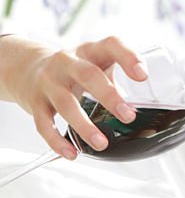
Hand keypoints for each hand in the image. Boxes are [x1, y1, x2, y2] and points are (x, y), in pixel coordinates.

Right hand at [10, 36, 147, 159]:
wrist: (25, 67)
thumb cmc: (73, 69)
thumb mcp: (95, 64)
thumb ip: (118, 80)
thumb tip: (145, 111)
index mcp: (90, 51)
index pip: (111, 44)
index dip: (128, 57)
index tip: (143, 76)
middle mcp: (67, 62)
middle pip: (88, 75)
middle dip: (109, 96)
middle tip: (128, 116)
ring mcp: (48, 81)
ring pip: (65, 104)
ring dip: (85, 126)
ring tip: (101, 144)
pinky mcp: (34, 101)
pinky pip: (44, 123)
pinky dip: (57, 141)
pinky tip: (72, 153)